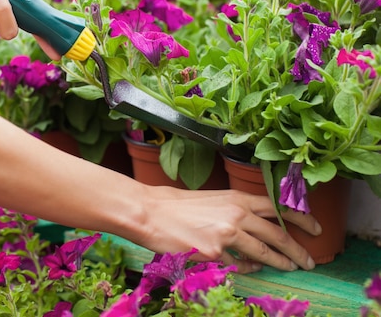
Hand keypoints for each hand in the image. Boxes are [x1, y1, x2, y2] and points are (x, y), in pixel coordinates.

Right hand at [134, 186, 320, 273]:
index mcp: (236, 198)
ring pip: (264, 252)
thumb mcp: (213, 200)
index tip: (315, 227)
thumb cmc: (177, 205)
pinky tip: (250, 268)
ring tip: (290, 268)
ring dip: (280, 262)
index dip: (301, 218)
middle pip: (278, 233)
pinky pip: (239, 265)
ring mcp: (226, 235)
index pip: (279, 206)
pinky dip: (248, 268)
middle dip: (297, 249)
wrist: (150, 212)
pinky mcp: (214, 253)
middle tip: (308, 260)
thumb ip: (237, 211)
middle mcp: (236, 215)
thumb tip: (257, 227)